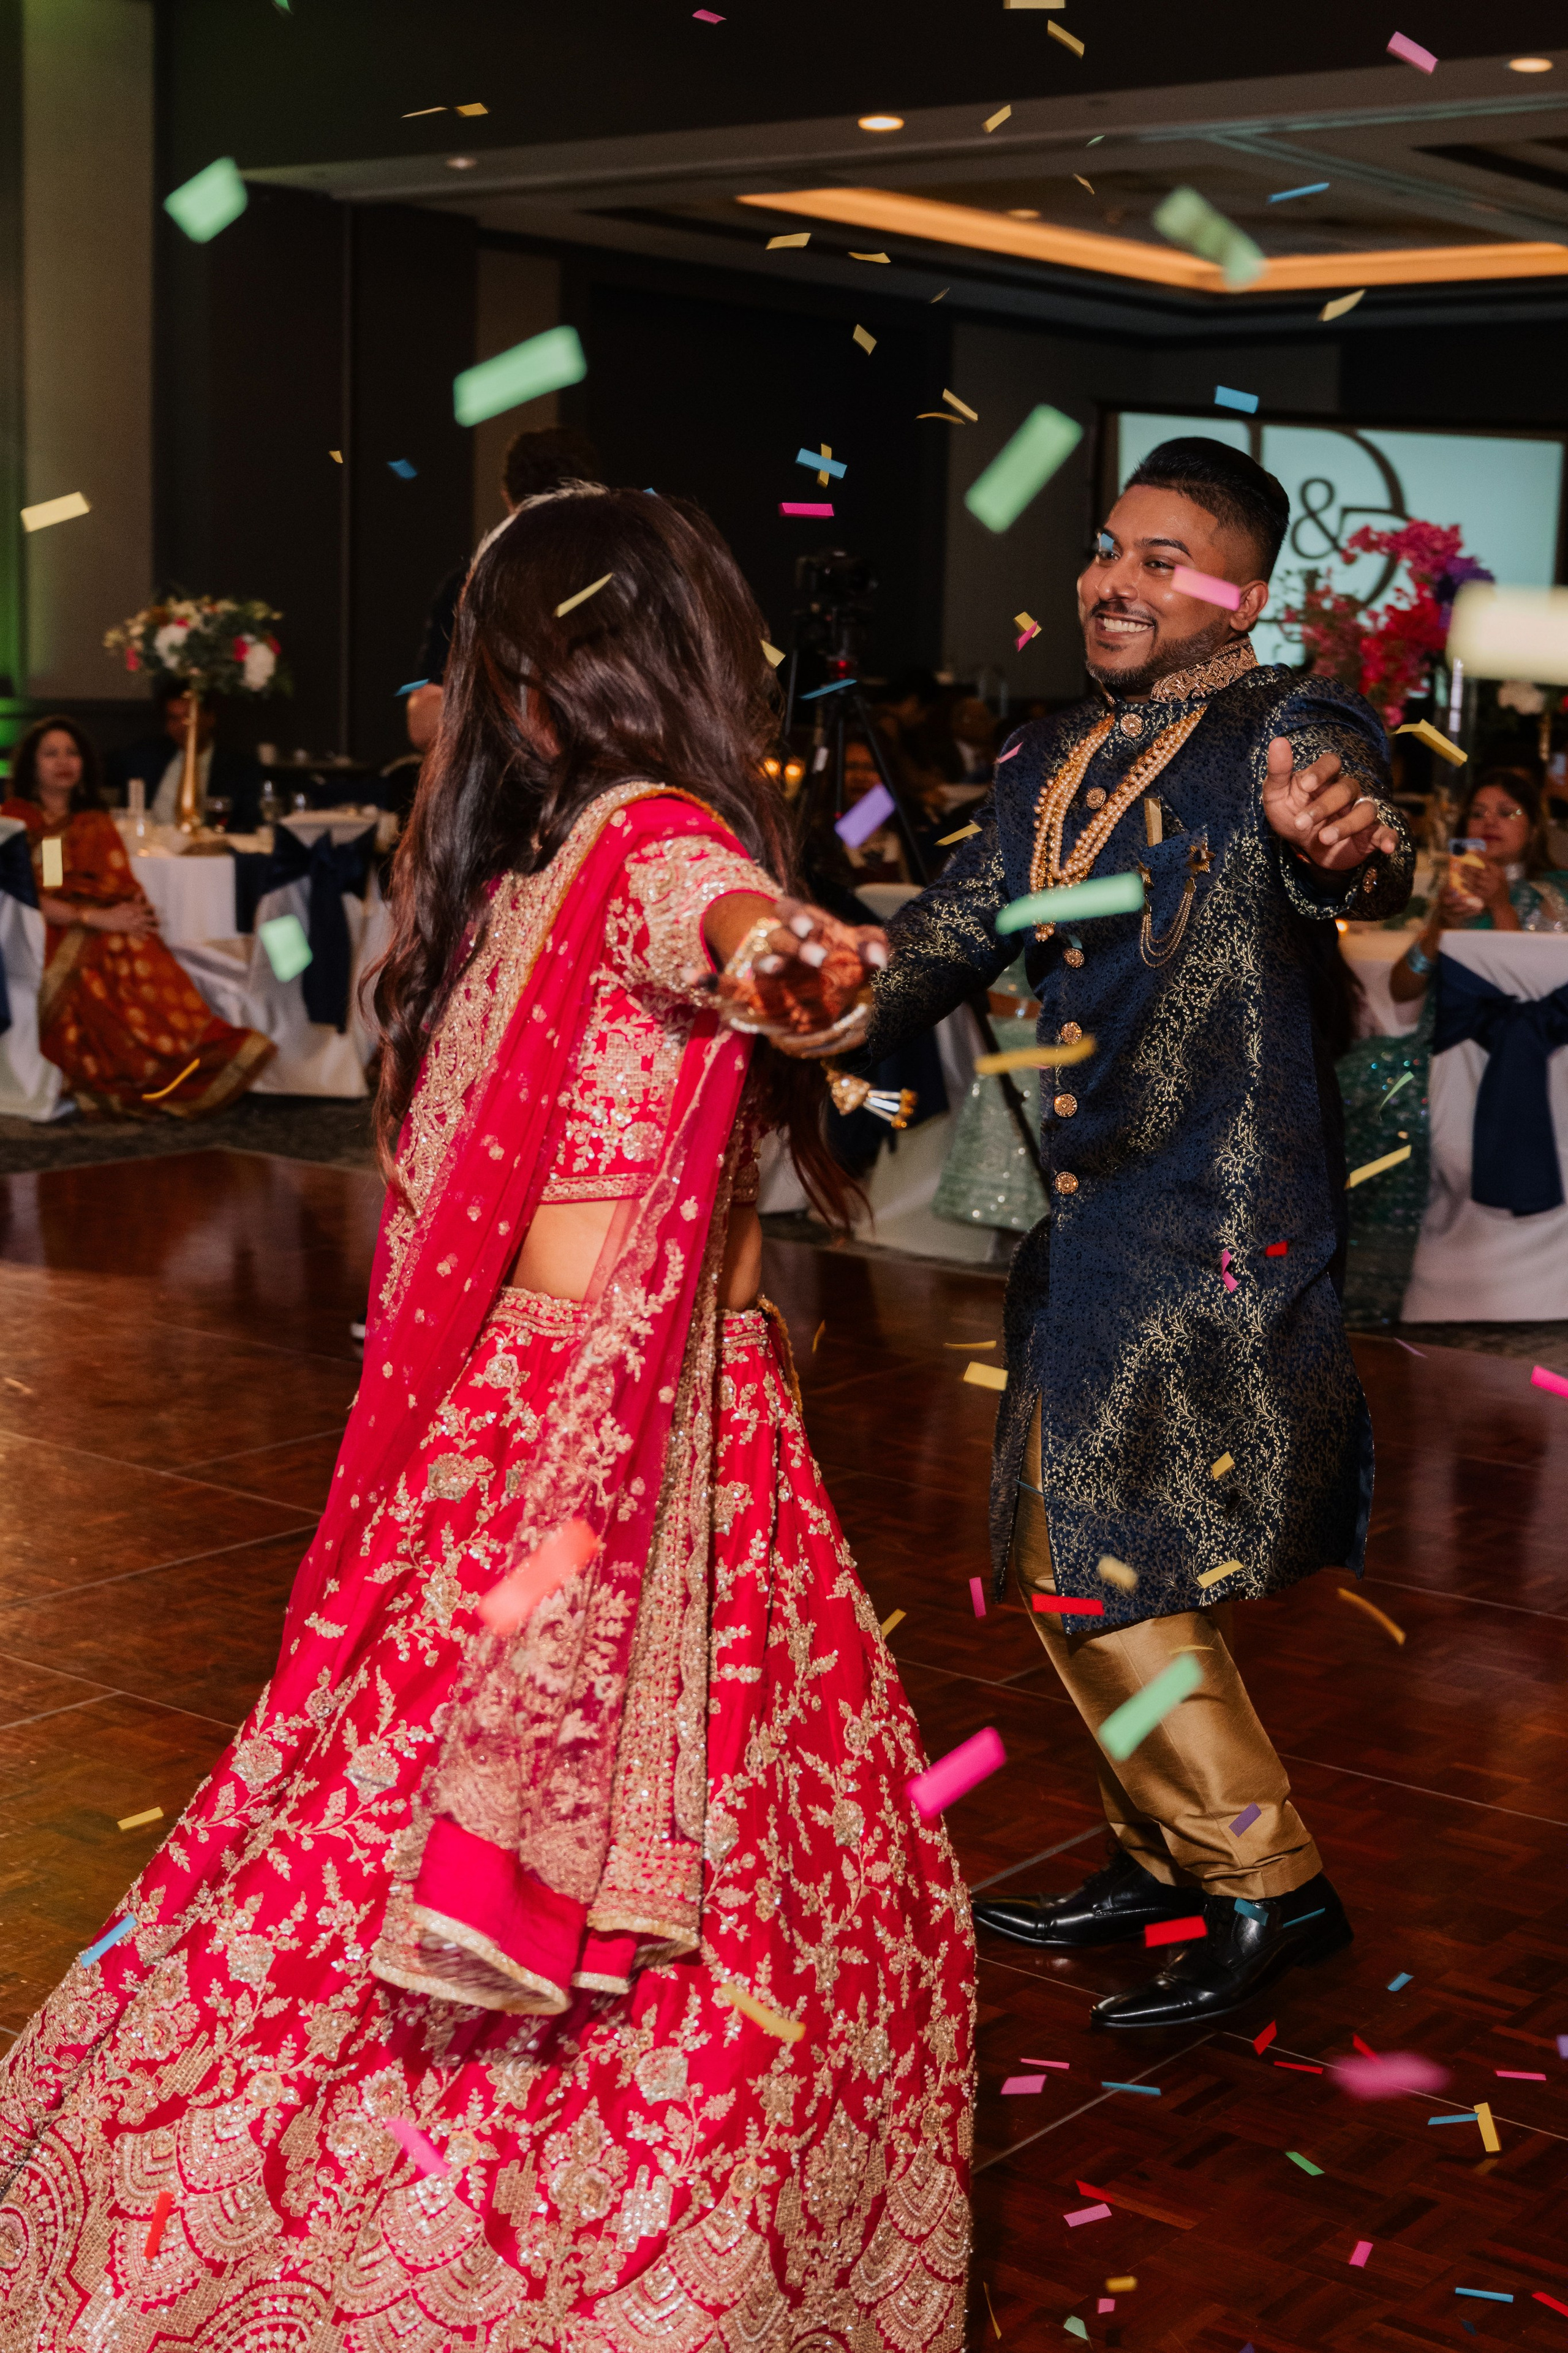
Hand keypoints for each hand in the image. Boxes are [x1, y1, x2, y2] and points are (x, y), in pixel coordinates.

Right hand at [96, 899, 158, 937]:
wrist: (103, 919)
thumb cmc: (114, 911)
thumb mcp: (124, 905)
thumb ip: (134, 901)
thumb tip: (141, 892)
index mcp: (130, 908)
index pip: (141, 907)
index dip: (149, 907)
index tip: (155, 907)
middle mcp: (130, 915)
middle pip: (143, 917)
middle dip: (152, 919)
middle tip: (160, 920)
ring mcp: (128, 923)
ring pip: (141, 926)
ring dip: (150, 929)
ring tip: (157, 931)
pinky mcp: (125, 929)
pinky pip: (134, 934)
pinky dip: (140, 936)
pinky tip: (146, 938)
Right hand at [716, 897, 888, 1057]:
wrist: (829, 975)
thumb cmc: (846, 954)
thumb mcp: (864, 946)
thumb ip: (874, 946)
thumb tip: (881, 960)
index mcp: (804, 920)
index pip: (795, 910)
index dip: (800, 917)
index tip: (811, 928)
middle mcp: (782, 937)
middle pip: (782, 936)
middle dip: (795, 946)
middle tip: (817, 958)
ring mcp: (768, 962)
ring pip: (762, 959)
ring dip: (768, 964)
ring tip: (771, 970)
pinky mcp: (756, 986)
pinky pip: (730, 984)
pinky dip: (709, 981)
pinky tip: (690, 978)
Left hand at [1261, 738, 1397, 871]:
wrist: (1303, 846)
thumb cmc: (1291, 814)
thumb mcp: (1276, 795)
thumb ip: (1278, 771)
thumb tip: (1277, 741)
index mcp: (1325, 778)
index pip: (1331, 762)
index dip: (1321, 771)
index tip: (1306, 785)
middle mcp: (1346, 791)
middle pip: (1346, 788)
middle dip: (1324, 806)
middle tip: (1301, 823)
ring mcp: (1359, 811)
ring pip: (1365, 810)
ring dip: (1346, 825)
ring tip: (1324, 838)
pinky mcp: (1369, 834)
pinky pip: (1384, 832)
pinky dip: (1389, 838)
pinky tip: (1387, 847)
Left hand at [1443, 852, 1511, 924]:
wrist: (1502, 905)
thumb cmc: (1500, 890)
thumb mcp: (1501, 878)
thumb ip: (1494, 870)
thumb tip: (1484, 859)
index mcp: (1499, 875)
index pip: (1489, 864)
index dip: (1481, 858)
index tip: (1474, 853)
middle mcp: (1495, 881)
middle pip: (1480, 872)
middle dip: (1470, 867)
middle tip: (1462, 864)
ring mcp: (1490, 889)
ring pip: (1475, 880)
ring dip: (1466, 875)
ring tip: (1460, 871)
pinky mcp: (1484, 896)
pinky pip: (1474, 890)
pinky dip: (1467, 886)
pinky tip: (1462, 882)